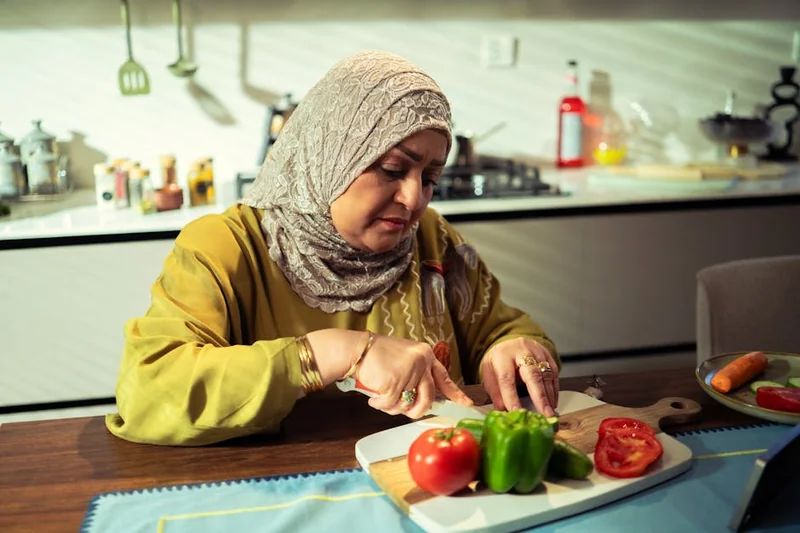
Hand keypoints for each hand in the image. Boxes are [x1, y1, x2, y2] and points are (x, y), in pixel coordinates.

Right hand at [355, 334, 473, 418]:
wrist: (356, 349)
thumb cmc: (376, 355)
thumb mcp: (404, 358)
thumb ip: (417, 374)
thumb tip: (424, 399)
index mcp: (425, 355)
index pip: (444, 377)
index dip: (456, 393)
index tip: (466, 403)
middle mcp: (421, 362)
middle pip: (427, 398)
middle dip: (416, 411)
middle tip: (404, 410)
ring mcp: (409, 372)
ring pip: (408, 405)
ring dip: (394, 408)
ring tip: (382, 399)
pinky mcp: (395, 382)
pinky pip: (391, 406)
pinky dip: (381, 406)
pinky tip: (374, 398)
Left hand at [480, 338, 558, 416]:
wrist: (509, 343)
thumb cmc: (498, 361)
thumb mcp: (489, 373)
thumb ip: (495, 392)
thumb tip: (502, 410)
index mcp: (502, 355)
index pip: (507, 378)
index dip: (511, 397)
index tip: (516, 412)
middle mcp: (521, 350)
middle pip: (532, 374)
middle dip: (539, 397)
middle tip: (545, 415)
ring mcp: (536, 351)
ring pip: (546, 374)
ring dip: (549, 396)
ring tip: (549, 412)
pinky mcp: (547, 354)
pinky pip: (554, 372)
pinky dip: (554, 389)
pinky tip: (552, 402)